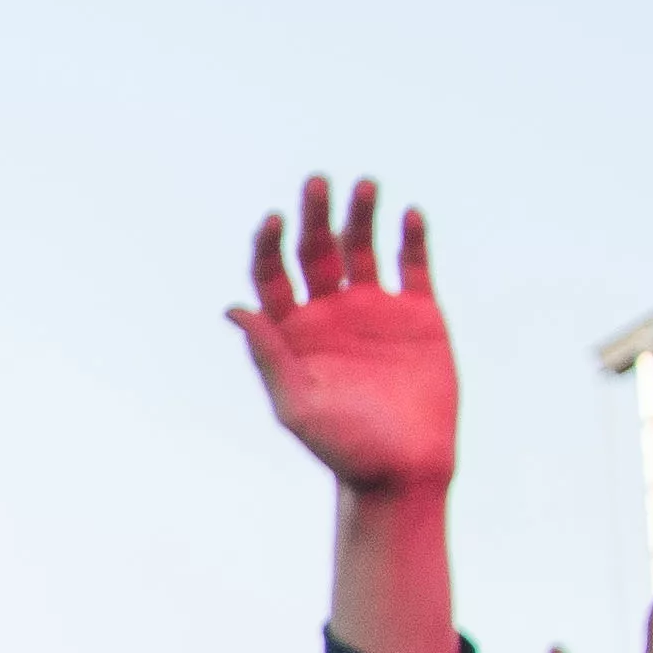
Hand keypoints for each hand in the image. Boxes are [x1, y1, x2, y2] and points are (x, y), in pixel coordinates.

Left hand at [227, 177, 458, 498]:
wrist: (403, 470)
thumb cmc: (341, 447)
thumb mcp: (295, 404)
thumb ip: (268, 355)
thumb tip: (233, 308)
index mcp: (292, 331)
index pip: (272, 275)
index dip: (270, 245)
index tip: (274, 220)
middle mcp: (330, 312)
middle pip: (316, 251)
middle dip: (315, 216)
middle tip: (316, 182)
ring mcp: (376, 310)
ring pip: (364, 248)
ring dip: (362, 215)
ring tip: (365, 186)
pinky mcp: (420, 315)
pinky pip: (415, 266)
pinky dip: (412, 239)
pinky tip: (410, 215)